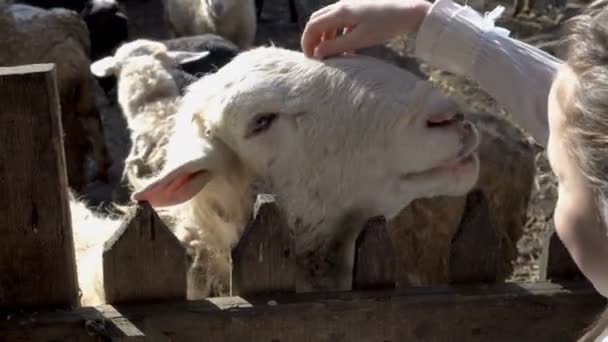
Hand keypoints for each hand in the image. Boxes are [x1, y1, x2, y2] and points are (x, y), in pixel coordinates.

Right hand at [301, 0, 431, 58]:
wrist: (409, 11)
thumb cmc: (385, 26)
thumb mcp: (359, 39)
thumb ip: (336, 46)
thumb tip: (318, 53)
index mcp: (340, 11)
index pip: (313, 25)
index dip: (307, 42)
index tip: (310, 58)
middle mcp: (342, 5)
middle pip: (318, 21)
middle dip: (313, 39)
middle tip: (315, 57)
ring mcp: (351, 6)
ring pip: (330, 22)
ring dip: (327, 38)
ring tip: (332, 56)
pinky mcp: (360, 9)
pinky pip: (342, 22)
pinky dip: (338, 35)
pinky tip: (347, 49)